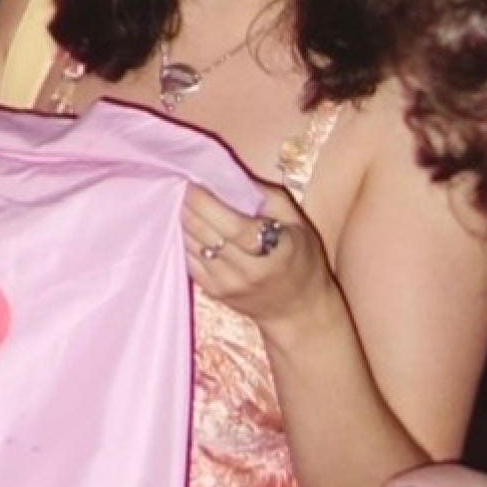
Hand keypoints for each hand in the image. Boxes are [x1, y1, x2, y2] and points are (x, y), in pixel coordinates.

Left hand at [182, 181, 340, 330]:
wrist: (299, 311)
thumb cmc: (302, 259)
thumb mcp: (298, 224)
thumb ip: (268, 197)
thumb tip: (231, 175)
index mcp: (276, 250)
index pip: (233, 225)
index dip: (207, 202)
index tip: (193, 182)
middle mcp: (249, 271)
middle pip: (207, 234)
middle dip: (189, 206)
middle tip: (183, 186)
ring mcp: (229, 284)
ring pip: (192, 246)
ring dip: (183, 221)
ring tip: (183, 202)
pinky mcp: (214, 293)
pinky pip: (188, 261)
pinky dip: (185, 240)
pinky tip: (187, 226)